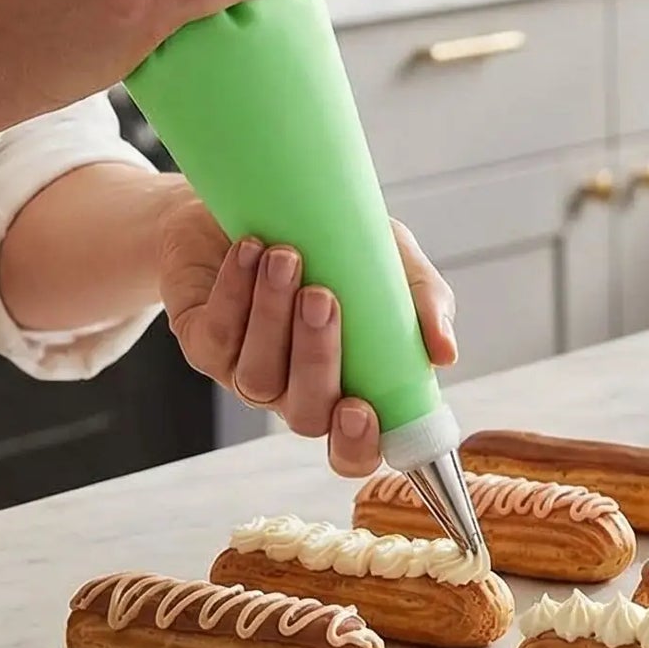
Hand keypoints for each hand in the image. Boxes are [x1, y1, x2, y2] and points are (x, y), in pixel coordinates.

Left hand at [158, 194, 457, 475]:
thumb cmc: (331, 239)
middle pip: (307, 414)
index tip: (362, 408)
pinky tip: (251, 250)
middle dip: (316, 358)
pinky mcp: (203, 344)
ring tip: (286, 256)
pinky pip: (219, 337)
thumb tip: (445, 353)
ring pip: (259, 377)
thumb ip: (423, 301)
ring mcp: (245, 372)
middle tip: (323, 295)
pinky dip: (235, 292)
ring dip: (273, 316)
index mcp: (350, 384)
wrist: (254, 199)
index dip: (358, 445)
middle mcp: (296, 390)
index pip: (354, 448)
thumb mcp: (391, 258)